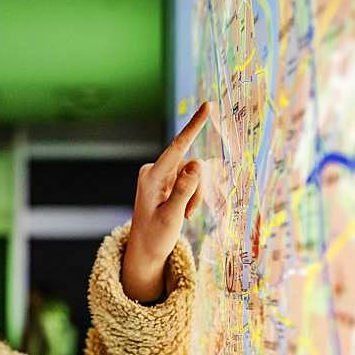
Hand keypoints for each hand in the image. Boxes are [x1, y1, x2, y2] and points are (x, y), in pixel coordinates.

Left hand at [121, 102, 209, 303]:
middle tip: (188, 214)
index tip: (208, 105)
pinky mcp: (167, 179)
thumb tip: (197, 163)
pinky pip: (191, 180)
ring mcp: (160, 174)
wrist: (146, 249)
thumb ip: (185, 190)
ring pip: (195, 174)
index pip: (177, 148)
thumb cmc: (156, 236)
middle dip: (198, 190)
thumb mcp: (172, 217)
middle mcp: (154, 170)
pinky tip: (182, 211)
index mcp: (151, 177)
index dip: (194, 126)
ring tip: (183, 215)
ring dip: (196, 196)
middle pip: (192, 166)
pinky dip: (193, 196)